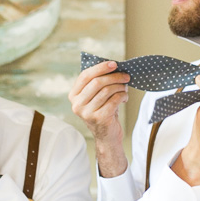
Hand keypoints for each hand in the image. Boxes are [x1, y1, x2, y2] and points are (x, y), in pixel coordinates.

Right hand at [68, 61, 129, 176]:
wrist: (107, 136)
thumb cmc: (103, 111)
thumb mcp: (97, 97)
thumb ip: (99, 83)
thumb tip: (114, 66)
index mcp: (73, 96)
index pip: (85, 76)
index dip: (100, 68)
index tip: (114, 64)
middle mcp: (77, 104)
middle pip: (97, 82)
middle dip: (114, 77)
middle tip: (126, 76)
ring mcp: (86, 113)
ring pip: (107, 91)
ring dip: (120, 87)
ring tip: (125, 88)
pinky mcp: (99, 118)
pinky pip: (114, 100)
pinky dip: (122, 96)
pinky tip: (125, 98)